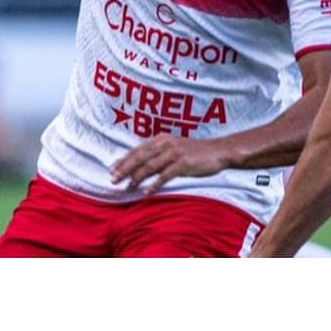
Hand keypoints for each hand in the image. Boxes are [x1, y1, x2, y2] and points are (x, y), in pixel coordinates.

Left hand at [110, 135, 228, 194]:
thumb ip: (159, 152)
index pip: (138, 149)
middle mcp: (166, 143)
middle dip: (125, 168)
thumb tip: (141, 164)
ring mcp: (175, 153)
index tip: (111, 169)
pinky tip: (146, 192)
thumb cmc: (196, 152)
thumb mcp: (175, 147)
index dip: (124, 159)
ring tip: (127, 187)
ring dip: (136, 177)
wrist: (219, 151)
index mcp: (162, 138)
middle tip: (113, 179)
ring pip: (150, 166)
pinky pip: (165, 175)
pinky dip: (154, 184)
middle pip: (140, 156)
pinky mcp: (184, 163)